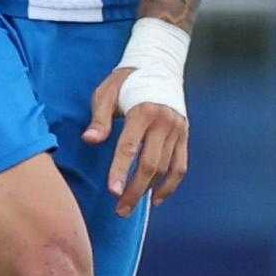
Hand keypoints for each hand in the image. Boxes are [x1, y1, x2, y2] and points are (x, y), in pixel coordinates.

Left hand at [83, 67, 189, 216]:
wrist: (159, 65)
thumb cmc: (126, 81)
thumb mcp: (107, 92)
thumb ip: (99, 118)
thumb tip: (90, 140)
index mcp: (143, 111)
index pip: (130, 147)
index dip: (120, 171)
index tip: (112, 192)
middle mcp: (163, 122)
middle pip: (150, 164)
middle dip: (134, 190)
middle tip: (120, 210)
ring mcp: (177, 129)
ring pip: (166, 168)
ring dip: (149, 190)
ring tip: (130, 206)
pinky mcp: (184, 135)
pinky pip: (181, 165)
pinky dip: (171, 185)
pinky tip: (156, 199)